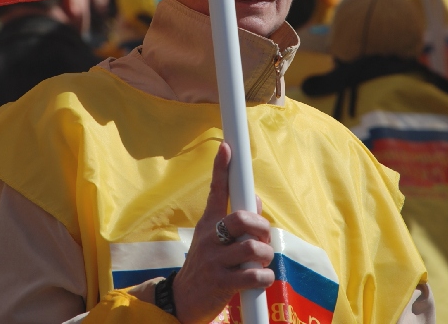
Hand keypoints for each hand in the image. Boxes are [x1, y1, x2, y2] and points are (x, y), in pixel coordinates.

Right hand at [172, 142, 274, 323]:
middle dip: (262, 226)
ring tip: (262, 262)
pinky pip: (253, 275)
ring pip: (252, 248)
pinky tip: (260, 279)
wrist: (182, 300)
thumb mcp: (214, 240)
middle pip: (241, 218)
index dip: (221, 168)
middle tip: (263, 237)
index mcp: (208, 224)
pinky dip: (264, 277)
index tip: (227, 148)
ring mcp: (214, 260)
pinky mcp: (220, 283)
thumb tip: (256, 199)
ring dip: (265, 255)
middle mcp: (209, 238)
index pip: (216, 191)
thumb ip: (234, 220)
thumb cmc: (206, 265)